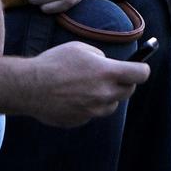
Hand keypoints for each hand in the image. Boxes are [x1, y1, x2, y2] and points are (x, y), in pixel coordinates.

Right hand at [22, 42, 149, 126]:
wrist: (28, 87)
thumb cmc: (54, 63)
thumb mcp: (80, 49)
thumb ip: (100, 57)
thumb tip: (108, 64)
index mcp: (106, 73)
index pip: (140, 74)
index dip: (142, 69)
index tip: (139, 68)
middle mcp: (103, 94)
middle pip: (129, 91)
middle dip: (124, 83)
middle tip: (113, 76)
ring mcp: (93, 110)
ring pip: (111, 105)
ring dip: (106, 96)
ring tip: (87, 87)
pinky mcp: (81, 121)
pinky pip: (92, 113)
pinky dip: (88, 106)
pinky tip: (72, 97)